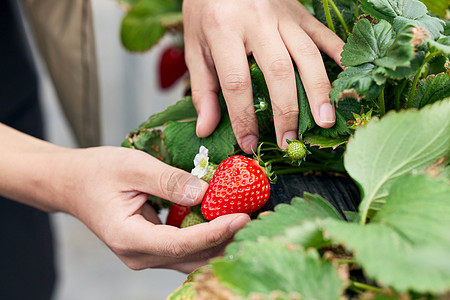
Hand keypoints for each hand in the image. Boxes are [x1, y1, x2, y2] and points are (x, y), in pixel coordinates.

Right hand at [0, 125, 249, 273]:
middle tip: (258, 219)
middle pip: (193, 257)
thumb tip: (206, 193)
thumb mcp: (132, 167)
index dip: (215, 233)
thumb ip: (169, 181)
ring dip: (221, 242)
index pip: (181, 244)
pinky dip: (208, 238)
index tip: (243, 217)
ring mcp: (147, 255)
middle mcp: (140, 256)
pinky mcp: (154, 248)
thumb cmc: (97, 173)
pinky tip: (227, 222)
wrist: (73, 184)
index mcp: (130, 238)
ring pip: (192, 258)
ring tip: (250, 221)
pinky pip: (186, 250)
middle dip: (227, 240)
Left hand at [183, 0, 344, 152]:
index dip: (243, 118)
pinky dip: (340, 56)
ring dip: (319, 91)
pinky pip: (325, 34)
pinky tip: (350, 78)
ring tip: (325, 121)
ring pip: (308, 55)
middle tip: (289, 141)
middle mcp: (257, 21)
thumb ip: (202, 88)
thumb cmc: (207, 9)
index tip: (249, 143)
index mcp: (224, 29)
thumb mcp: (195, 46)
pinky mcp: (301, 12)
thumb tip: (205, 129)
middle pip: (278, 71)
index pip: (236, 82)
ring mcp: (284, 15)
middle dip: (286, 111)